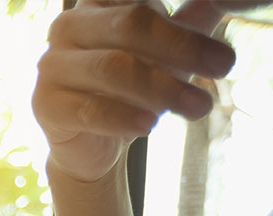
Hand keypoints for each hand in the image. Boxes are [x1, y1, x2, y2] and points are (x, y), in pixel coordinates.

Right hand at [33, 0, 236, 183]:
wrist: (91, 143)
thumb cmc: (132, 88)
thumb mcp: (168, 49)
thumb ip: (197, 19)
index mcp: (99, 2)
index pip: (140, 0)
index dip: (176, 20)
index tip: (217, 43)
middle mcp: (68, 26)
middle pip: (131, 23)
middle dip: (184, 45)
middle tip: (226, 65)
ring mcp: (52, 66)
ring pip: (113, 68)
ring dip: (163, 88)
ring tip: (200, 107)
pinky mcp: (45, 105)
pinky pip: (89, 109)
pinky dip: (123, 118)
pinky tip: (150, 126)